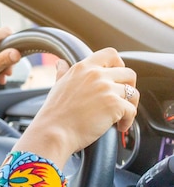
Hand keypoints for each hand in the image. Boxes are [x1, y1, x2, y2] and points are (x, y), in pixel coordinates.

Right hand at [13, 47, 138, 167]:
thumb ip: (62, 72)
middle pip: (128, 73)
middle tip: (122, 100)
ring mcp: (106, 89)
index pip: (110, 54)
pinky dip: (128, 121)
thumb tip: (60, 63)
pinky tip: (119, 127)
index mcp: (83, 68)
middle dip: (129, 88)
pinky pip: (132, 111)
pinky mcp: (114, 105)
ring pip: (133, 93)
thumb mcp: (57, 86)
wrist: (53, 132)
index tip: (116, 78)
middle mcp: (96, 75)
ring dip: (130, 106)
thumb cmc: (54, 114)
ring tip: (121, 116)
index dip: (119, 65)